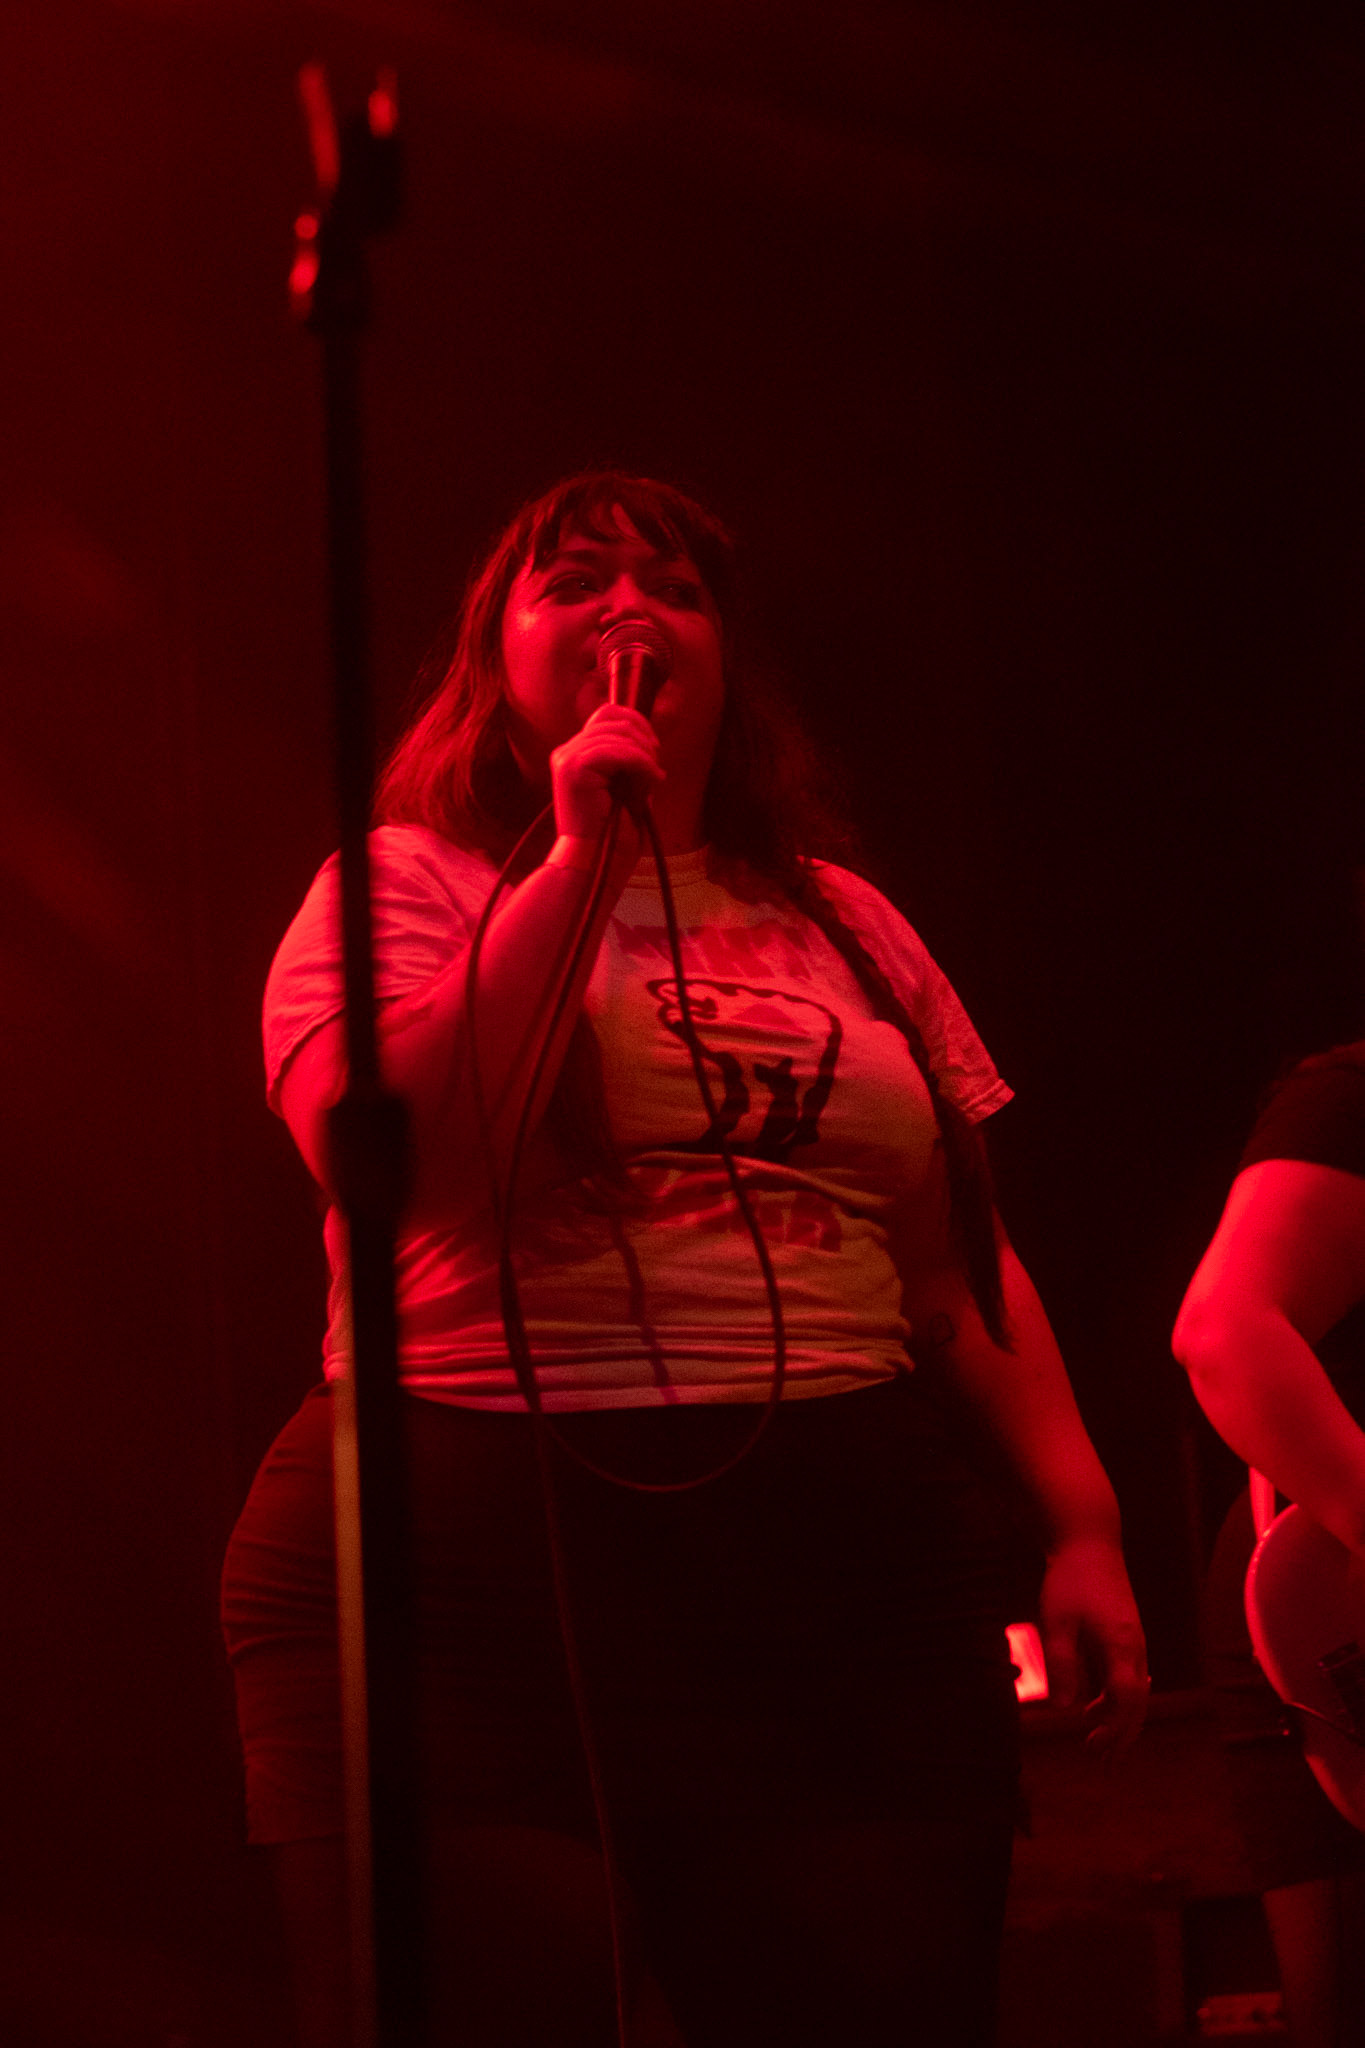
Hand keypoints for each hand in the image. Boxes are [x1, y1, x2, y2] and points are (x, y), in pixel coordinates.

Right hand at [549, 703, 663, 843]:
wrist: (596, 860)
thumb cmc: (612, 830)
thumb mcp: (626, 785)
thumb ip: (629, 759)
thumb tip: (649, 740)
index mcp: (575, 754)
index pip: (606, 715)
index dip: (635, 722)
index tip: (654, 747)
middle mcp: (566, 752)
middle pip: (611, 718)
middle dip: (643, 738)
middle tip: (656, 767)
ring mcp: (567, 759)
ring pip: (617, 734)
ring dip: (644, 754)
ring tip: (655, 777)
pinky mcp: (573, 769)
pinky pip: (615, 751)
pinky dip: (639, 761)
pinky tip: (651, 779)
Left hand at [1038, 1534, 1148, 1756]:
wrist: (1089, 1541)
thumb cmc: (1070, 1578)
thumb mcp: (1057, 1620)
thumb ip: (1062, 1663)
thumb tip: (1064, 1709)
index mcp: (1121, 1645)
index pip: (1126, 1698)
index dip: (1114, 1727)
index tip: (1095, 1746)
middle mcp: (1135, 1647)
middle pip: (1137, 1703)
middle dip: (1121, 1735)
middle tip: (1101, 1763)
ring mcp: (1134, 1641)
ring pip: (1134, 1692)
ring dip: (1119, 1720)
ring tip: (1095, 1743)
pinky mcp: (1126, 1635)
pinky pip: (1128, 1677)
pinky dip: (1116, 1699)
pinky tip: (1094, 1707)